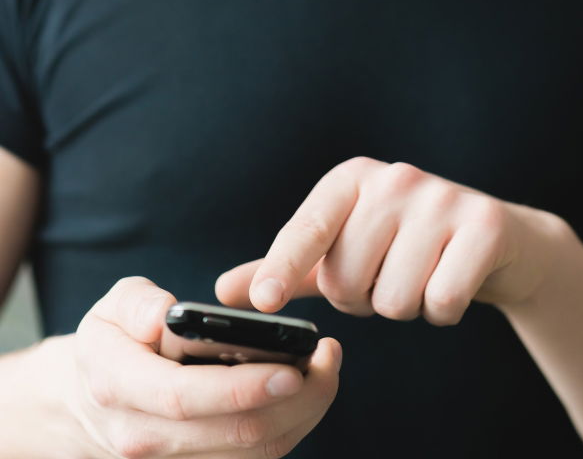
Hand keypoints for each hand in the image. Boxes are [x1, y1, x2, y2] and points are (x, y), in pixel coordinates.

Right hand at [66, 276, 341, 458]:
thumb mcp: (110, 308)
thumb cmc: (113, 342)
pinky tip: (308, 394)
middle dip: (294, 399)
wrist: (90, 401)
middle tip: (327, 356)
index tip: (290, 369)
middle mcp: (145, 437)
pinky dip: (289, 429)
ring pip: (252, 455)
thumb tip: (163, 315)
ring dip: (301, 416)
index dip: (241, 388)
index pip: (185, 398)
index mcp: (120, 387)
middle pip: (233, 434)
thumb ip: (135, 303)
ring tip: (326, 369)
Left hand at [215, 157, 569, 324]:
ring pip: (395, 299)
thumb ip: (286, 268)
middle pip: (349, 281)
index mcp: (351, 178)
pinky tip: (452, 281)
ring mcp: (441, 197)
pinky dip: (443, 312)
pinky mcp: (485, 224)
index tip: (264, 303)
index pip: (308, 228)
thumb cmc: (404, 245)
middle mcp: (394, 178)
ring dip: (405, 307)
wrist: (496, 240)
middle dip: (363, 299)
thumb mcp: (344, 249)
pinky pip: (442, 302)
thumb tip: (227, 290)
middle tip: (387, 274)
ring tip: (420, 275)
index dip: (283, 267)